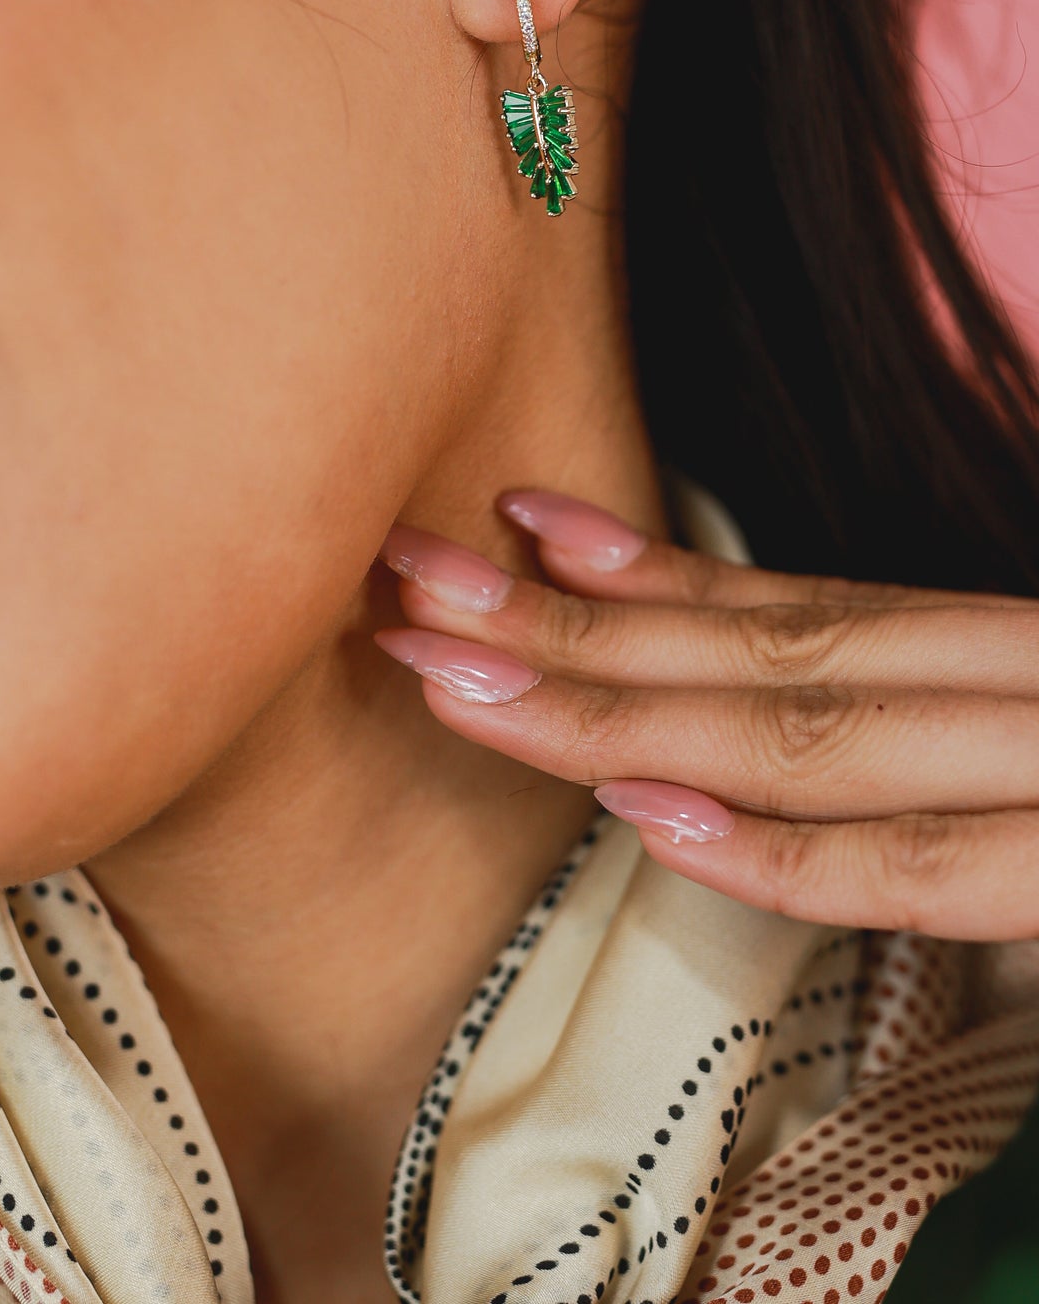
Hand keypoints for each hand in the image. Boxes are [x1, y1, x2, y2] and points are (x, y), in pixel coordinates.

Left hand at [373, 489, 1038, 939]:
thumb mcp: (1030, 743)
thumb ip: (920, 730)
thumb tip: (725, 751)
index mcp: (994, 657)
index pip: (794, 608)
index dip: (644, 570)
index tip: (510, 520)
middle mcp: (1010, 683)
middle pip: (763, 650)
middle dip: (569, 626)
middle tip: (413, 591)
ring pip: (804, 735)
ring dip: (620, 711)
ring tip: (460, 685)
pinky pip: (918, 868)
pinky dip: (780, 847)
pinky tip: (644, 815)